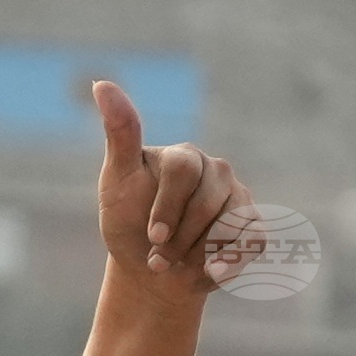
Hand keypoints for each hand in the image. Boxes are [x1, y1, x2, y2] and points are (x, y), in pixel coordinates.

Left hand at [91, 77, 252, 298]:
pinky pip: (253, 241)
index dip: (167, 207)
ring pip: (232, 223)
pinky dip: (229, 262)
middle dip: (180, 239)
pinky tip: (208, 273)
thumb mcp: (116, 180)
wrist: (150, 272)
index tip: (152, 237)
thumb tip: (102, 83)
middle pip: (207, 202)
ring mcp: (238, 197)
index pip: (183, 171)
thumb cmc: (128, 222)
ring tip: (177, 266)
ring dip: (200, 255)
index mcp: (184, 156)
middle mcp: (216, 171)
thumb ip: (119, 134)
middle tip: (156, 260)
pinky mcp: (253, 225)